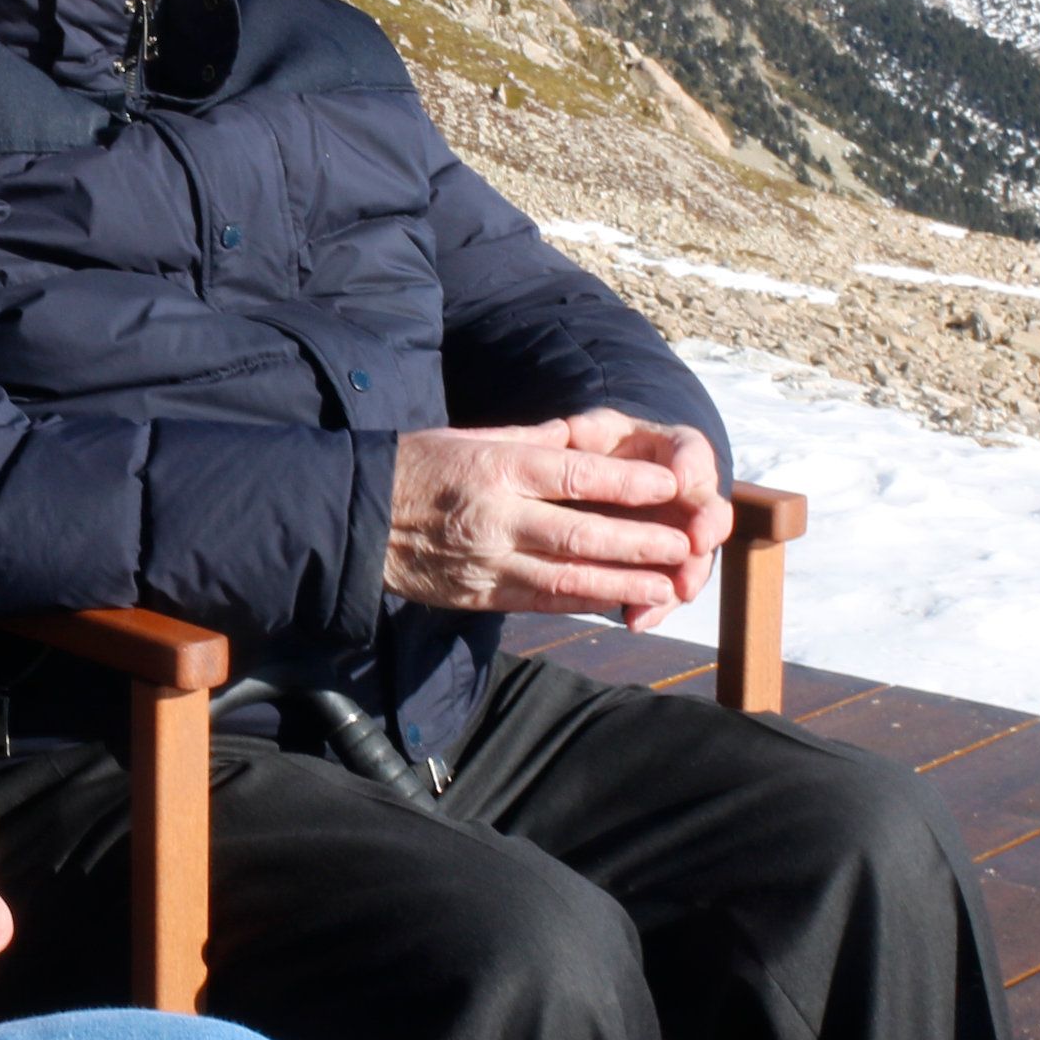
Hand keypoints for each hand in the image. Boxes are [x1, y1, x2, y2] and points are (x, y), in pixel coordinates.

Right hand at [386, 411, 727, 621]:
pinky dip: (584, 601)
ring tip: (669, 586)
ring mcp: (486, 561)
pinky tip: (619, 601)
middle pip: (581, 533)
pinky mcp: (478, 594)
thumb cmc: (417, 466)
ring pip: (567, 576)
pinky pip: (540, 601)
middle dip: (640, 542)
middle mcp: (494, 516)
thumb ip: (531, 442)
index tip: (671, 485)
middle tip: (685, 546)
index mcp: (495, 467)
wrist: (353, 519)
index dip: (628, 482)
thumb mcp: (471, 437)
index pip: (574, 474)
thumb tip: (590, 440)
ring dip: (624, 583)